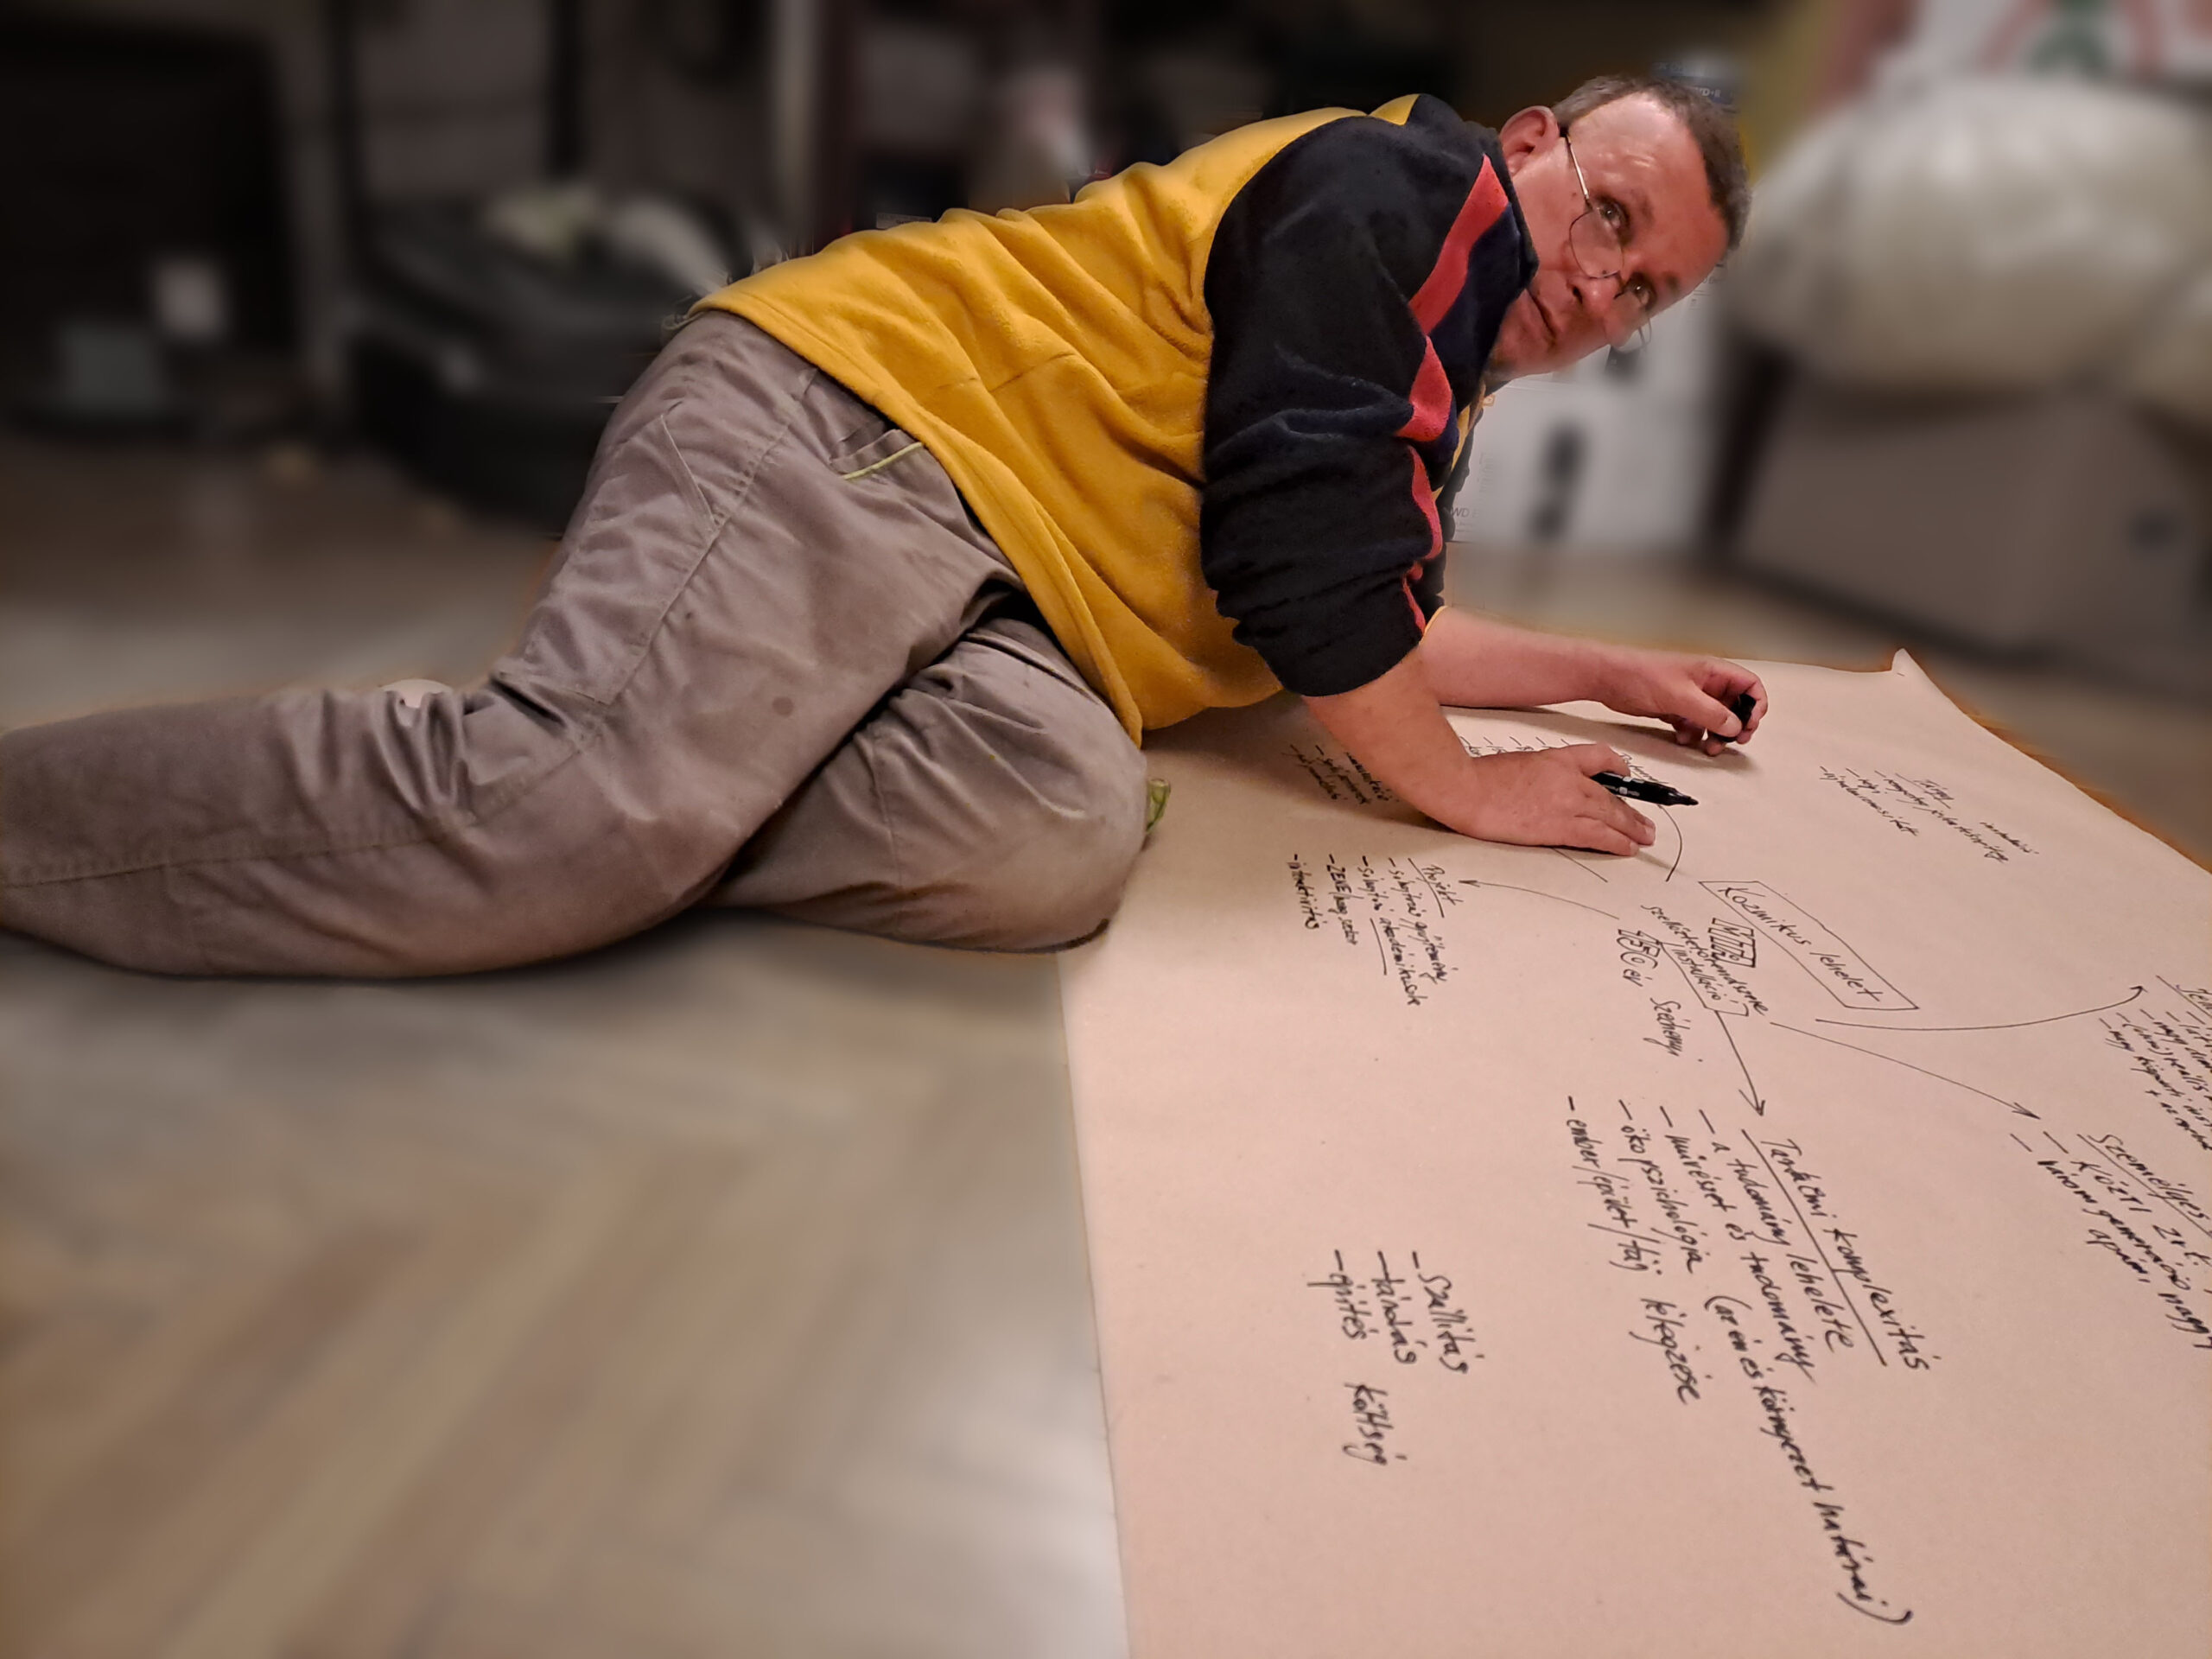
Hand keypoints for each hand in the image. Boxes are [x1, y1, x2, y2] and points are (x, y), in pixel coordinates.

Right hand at [1455, 744, 1655, 856]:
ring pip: (1611, 816)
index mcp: (1557, 759)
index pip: (1599, 757)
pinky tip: (1626, 848)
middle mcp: (1569, 779)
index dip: (1617, 768)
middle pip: (1611, 795)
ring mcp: (1566, 803)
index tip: (1624, 777)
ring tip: (1644, 838)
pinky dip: (1616, 842)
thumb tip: (1546, 789)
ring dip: (1632, 829)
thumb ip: (1541, 773)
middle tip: (1645, 823)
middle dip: (1632, 811)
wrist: (1467, 789)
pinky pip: (1597, 835)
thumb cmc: (1481, 777)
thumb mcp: (1518, 763)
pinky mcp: (1558, 827)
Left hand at [1596, 649, 1766, 755]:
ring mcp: (1690, 697)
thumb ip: (1710, 712)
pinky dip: (1693, 735)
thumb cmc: (1640, 674)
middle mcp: (1704, 684)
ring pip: (1714, 719)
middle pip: (1735, 706)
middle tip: (1732, 742)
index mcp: (1712, 671)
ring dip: (1715, 735)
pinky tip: (1683, 738)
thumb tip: (1734, 726)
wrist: (1607, 679)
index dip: (1755, 705)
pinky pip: (1694, 726)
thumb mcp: (1681, 695)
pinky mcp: (1675, 709)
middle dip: (1736, 725)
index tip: (1749, 724)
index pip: (1749, 685)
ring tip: (1709, 748)